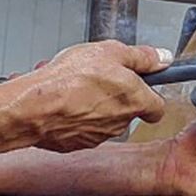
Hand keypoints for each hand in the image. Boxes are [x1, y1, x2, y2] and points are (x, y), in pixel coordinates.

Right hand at [19, 40, 169, 152]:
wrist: (33, 107)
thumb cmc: (70, 80)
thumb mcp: (112, 51)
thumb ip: (142, 57)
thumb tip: (163, 58)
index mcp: (135, 101)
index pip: (158, 107)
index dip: (151, 94)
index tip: (143, 84)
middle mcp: (120, 123)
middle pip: (127, 109)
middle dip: (114, 94)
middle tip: (97, 76)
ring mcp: (98, 136)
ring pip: (102, 118)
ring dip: (92, 102)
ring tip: (73, 85)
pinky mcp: (76, 143)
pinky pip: (80, 127)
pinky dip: (73, 116)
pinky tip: (61, 100)